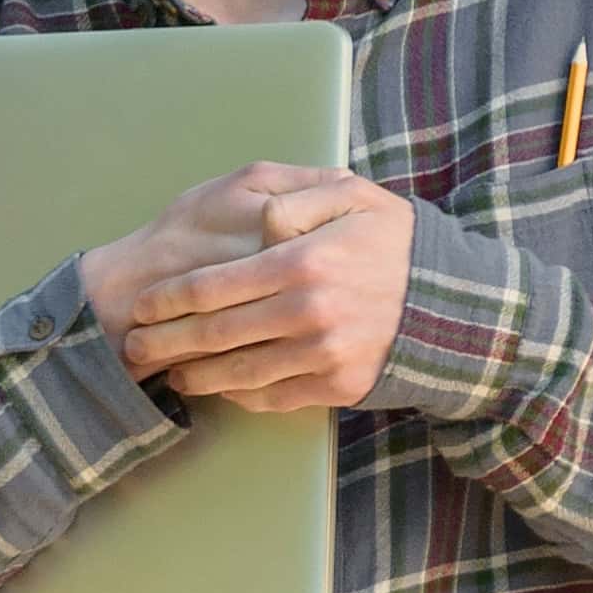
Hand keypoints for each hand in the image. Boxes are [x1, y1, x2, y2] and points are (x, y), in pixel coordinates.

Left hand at [80, 161, 410, 415]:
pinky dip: (237, 394)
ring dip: (193, 375)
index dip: (168, 299)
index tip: (144, 305)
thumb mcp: (354, 196)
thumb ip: (299, 198)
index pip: (213, 285)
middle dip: (164, 342)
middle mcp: (308, 311)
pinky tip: (218, 387)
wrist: (457, 301)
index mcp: (304, 261)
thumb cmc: (395, 241)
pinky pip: (271, 396)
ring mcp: (322, 354)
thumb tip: (259, 218)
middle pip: (213, 333)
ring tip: (169, 370)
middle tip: (135, 345)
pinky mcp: (336, 387)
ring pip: (236, 372)